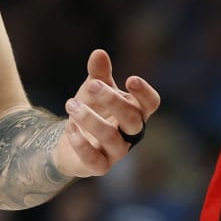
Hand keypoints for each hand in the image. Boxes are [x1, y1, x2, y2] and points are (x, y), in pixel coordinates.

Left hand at [55, 49, 161, 177]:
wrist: (72, 139)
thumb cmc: (92, 110)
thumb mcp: (93, 90)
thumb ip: (98, 74)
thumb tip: (99, 53)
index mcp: (136, 113)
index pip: (150, 105)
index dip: (144, 93)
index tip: (130, 79)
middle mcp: (131, 134)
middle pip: (132, 120)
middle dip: (113, 101)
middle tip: (91, 85)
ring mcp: (116, 152)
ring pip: (111, 137)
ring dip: (89, 118)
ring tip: (70, 103)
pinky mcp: (99, 167)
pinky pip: (94, 159)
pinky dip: (80, 143)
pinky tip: (69, 127)